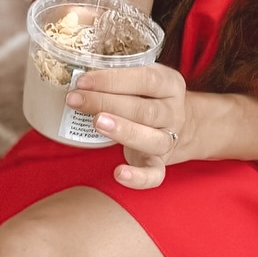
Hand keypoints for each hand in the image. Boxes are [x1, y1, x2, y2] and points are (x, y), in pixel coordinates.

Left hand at [64, 66, 191, 189]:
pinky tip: (118, 173)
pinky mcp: (160, 164)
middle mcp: (173, 113)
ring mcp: (169, 140)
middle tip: (77, 100)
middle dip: (107, 103)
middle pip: (144, 109)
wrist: (181, 127)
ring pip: (152, 139)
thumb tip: (75, 79)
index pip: (145, 78)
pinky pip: (154, 175)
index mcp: (170, 84)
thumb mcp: (142, 82)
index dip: (113, 79)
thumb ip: (117, 79)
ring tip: (97, 123)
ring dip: (123, 131)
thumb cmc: (148, 99)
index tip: (82, 81)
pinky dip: (138, 177)